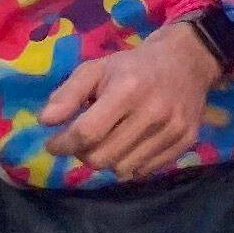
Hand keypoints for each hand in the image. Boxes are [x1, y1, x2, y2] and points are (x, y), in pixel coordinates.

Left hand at [47, 19, 223, 177]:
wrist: (187, 61)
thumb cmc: (133, 66)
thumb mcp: (96, 69)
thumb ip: (67, 94)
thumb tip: (46, 121)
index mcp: (127, 89)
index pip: (87, 132)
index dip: (63, 144)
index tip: (54, 143)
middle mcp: (153, 112)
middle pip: (102, 157)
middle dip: (83, 154)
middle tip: (82, 142)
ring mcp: (173, 129)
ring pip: (122, 169)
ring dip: (107, 161)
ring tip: (107, 142)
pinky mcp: (186, 141)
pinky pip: (145, 171)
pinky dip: (129, 165)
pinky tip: (129, 146)